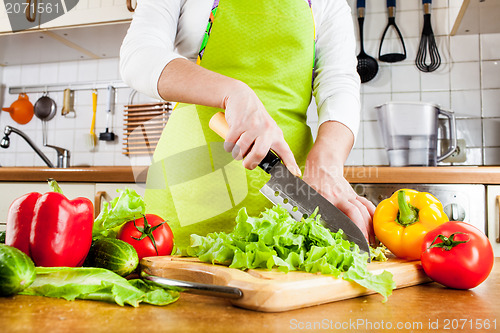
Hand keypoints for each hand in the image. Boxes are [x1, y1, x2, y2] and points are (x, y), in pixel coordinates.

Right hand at [222, 82, 300, 176]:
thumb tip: (261, 164)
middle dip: (249, 164)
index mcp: (276, 134)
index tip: (295, 174)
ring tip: (237, 147)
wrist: (241, 97)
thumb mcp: (266, 129)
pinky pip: (231, 143)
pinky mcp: (239, 123)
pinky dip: (228, 146)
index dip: (291, 164)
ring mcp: (253, 126)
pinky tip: (231, 139)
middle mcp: (267, 130)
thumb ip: (267, 144)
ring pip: (241, 150)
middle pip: (259, 154)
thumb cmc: (253, 118)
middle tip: (246, 164)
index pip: (286, 152)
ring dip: (236, 153)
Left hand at [302, 121, 375, 243]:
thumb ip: (305, 210)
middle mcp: (342, 196)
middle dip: (363, 230)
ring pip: (364, 209)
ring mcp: (350, 195)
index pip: (342, 214)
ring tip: (372, 242)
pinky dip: (373, 216)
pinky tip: (375, 227)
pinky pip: (367, 205)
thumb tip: (300, 227)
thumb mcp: (304, 195)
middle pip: (357, 212)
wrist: (322, 165)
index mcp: (328, 198)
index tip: (351, 241)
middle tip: (365, 246)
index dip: (349, 227)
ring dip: (370, 226)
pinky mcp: (354, 195)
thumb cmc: (312, 181)